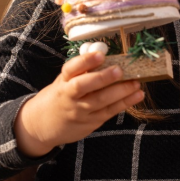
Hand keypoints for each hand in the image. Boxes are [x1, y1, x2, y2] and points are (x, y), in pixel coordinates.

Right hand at [14, 51, 143, 156]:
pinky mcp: (90, 123)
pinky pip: (109, 112)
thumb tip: (105, 55)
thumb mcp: (63, 81)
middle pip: (85, 86)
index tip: (100, 54)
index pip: (71, 69)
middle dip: (103, 78)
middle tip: (120, 70)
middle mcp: (70, 97)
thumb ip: (81, 71)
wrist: (42, 125)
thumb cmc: (59, 97)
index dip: (85, 61)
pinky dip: (125, 103)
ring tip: (136, 82)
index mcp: (62, 82)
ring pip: (101, 101)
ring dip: (121, 91)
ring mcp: (80, 112)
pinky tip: (137, 95)